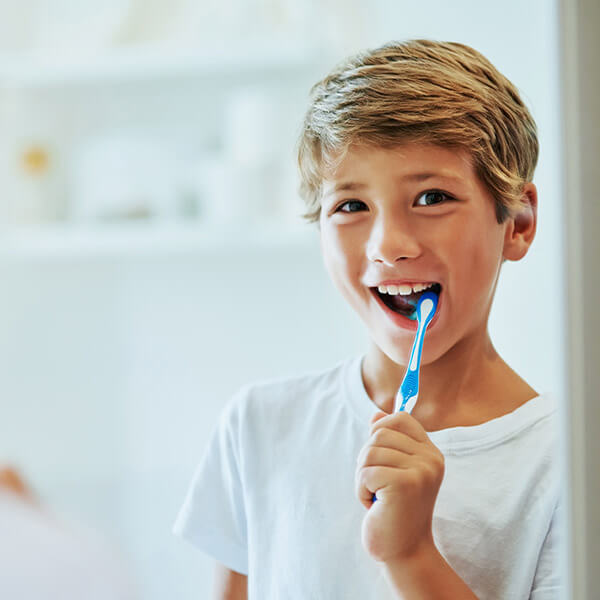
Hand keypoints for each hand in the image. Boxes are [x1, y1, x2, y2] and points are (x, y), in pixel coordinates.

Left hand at [355, 411, 444, 562]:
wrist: (404, 551)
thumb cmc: (394, 509)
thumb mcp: (392, 470)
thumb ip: (387, 442)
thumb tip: (376, 414)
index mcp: (430, 452)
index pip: (399, 418)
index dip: (380, 431)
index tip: (380, 458)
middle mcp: (430, 458)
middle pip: (378, 434)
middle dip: (366, 459)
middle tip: (378, 485)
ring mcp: (421, 471)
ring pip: (369, 453)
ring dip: (363, 477)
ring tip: (378, 496)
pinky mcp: (405, 484)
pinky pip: (365, 473)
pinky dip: (362, 491)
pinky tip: (376, 506)